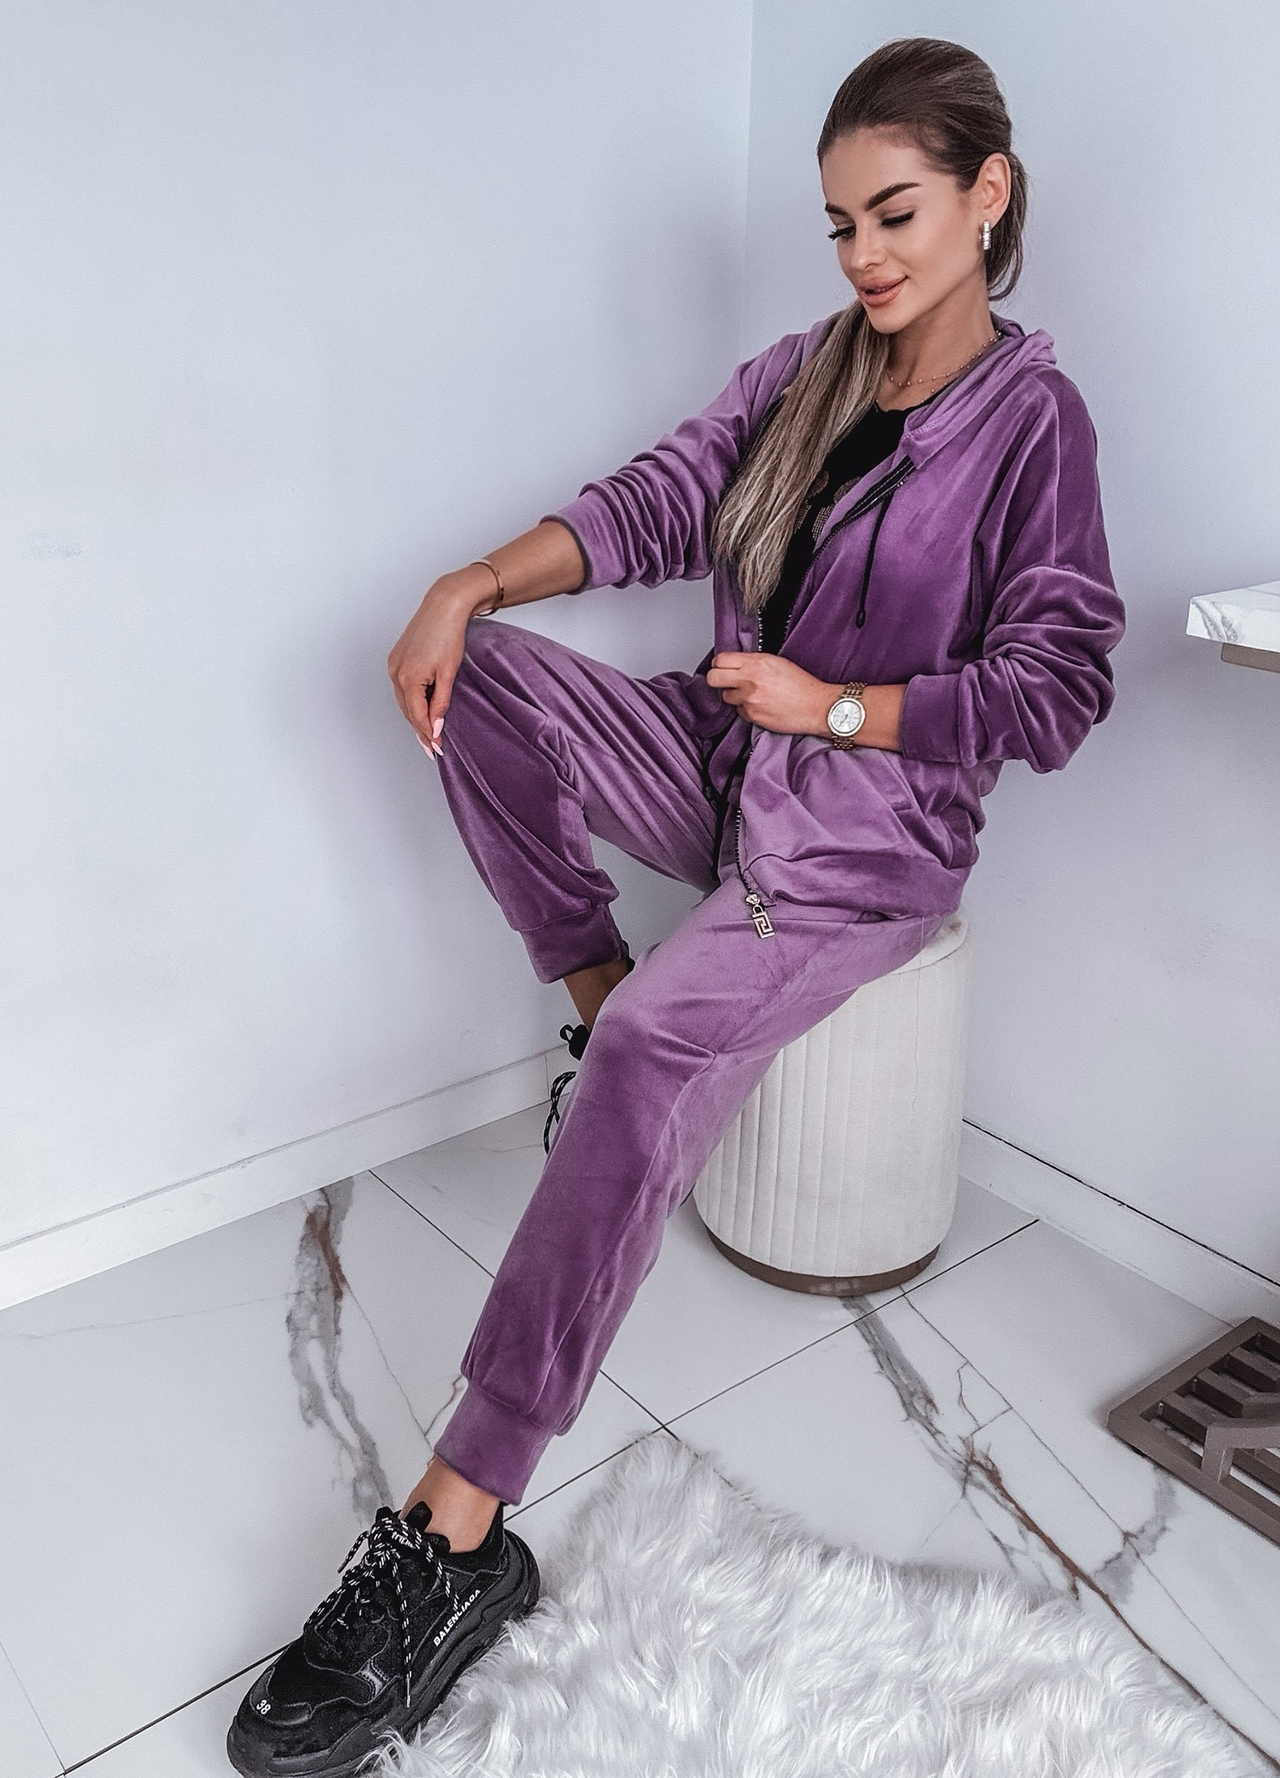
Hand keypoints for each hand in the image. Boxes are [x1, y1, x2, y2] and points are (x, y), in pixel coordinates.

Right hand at [387, 568, 494, 754]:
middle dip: (420, 731)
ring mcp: (393, 665)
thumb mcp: (449, 674)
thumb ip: (440, 703)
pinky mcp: (396, 659)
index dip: (428, 735)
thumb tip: (435, 727)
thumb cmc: (449, 635)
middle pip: (408, 711)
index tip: (438, 749)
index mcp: (408, 679)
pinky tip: (421, 709)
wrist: (444, 606)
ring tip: (428, 734)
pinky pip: (402, 688)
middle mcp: (395, 673)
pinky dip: (412, 701)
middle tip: (433, 749)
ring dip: (415, 717)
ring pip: (404, 701)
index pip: (417, 717)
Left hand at [705, 652, 832, 734]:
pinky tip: (762, 705)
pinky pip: (739, 711)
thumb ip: (753, 661)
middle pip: (713, 678)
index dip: (720, 664)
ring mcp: (749, 700)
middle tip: (725, 680)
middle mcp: (749, 680)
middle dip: (717, 679)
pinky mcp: (752, 716)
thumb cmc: (802, 684)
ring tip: (753, 694)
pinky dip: (747, 708)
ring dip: (735, 695)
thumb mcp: (777, 662)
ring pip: (726, 696)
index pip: (720, 660)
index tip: (723, 666)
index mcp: (756, 663)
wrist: (816, 706)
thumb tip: (737, 664)